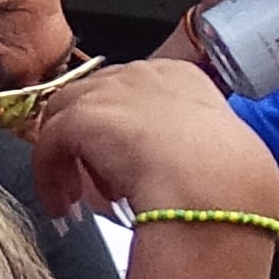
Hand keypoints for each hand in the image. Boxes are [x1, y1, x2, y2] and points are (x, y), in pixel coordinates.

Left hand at [33, 58, 278, 220]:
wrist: (218, 190)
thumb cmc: (230, 181)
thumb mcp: (215, 148)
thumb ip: (185, 142)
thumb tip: (173, 160)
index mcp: (179, 76)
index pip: (130, 92)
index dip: (119, 127)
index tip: (122, 160)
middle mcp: (141, 73)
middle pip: (91, 99)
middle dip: (89, 139)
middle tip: (98, 180)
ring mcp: (109, 91)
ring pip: (65, 119)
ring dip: (66, 157)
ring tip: (77, 196)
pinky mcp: (82, 116)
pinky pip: (49, 145)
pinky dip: (49, 177)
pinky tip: (62, 205)